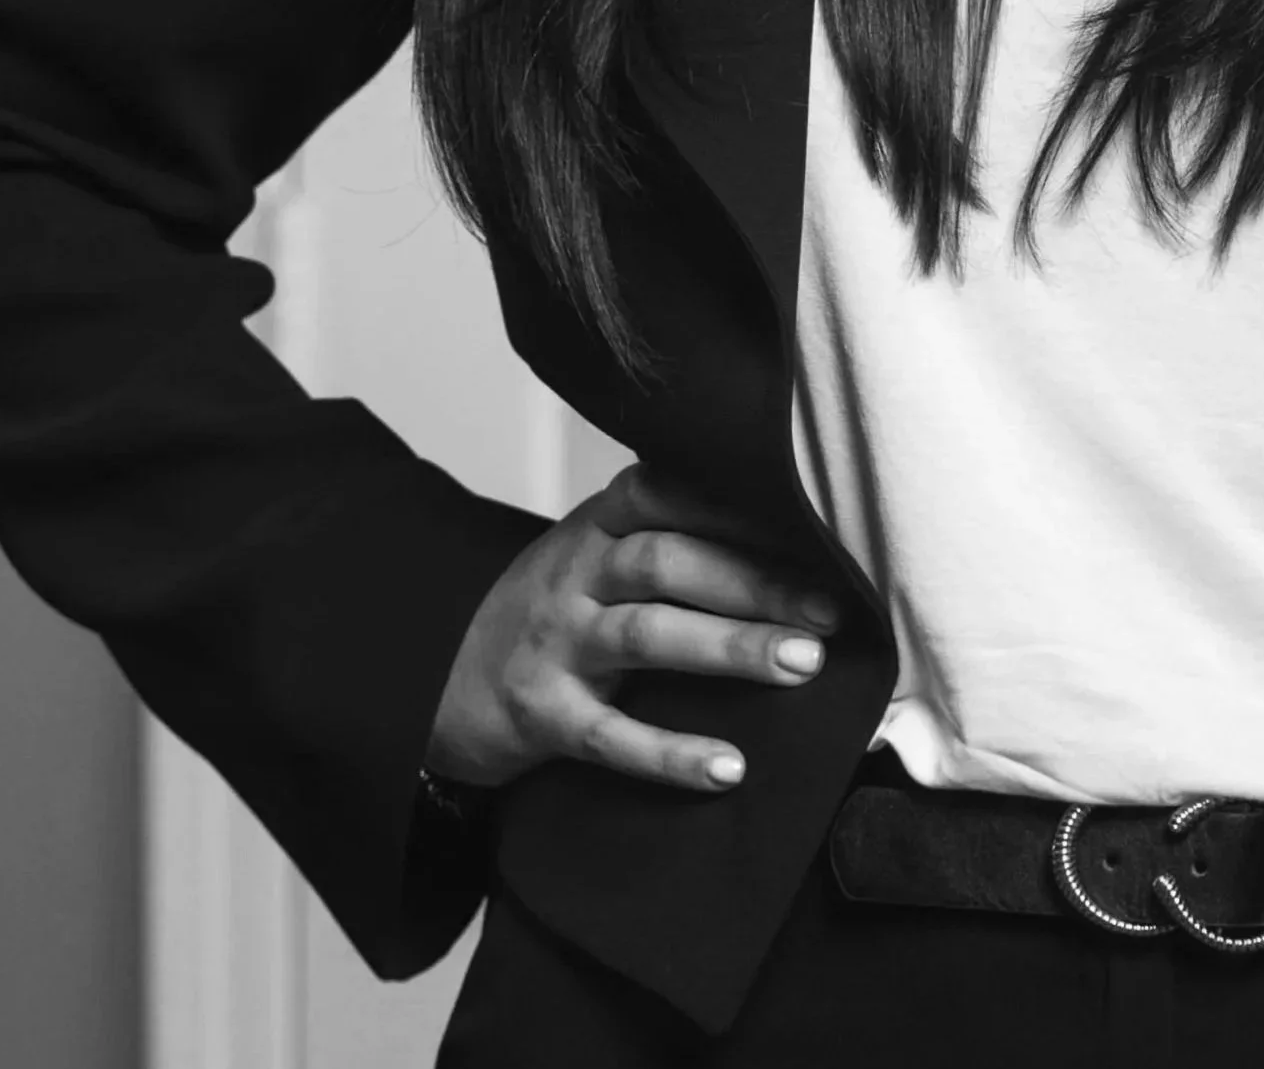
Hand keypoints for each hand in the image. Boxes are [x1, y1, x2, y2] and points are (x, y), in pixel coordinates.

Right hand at [421, 460, 846, 794]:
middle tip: (829, 611)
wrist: (434, 677)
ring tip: (801, 665)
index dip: (736, 506)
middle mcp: (575, 576)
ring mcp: (555, 645)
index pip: (666, 495)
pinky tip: (728, 767)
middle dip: (753, 583)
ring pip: (647, 635)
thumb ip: (663, 543)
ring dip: (730, 648)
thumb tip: (787, 552)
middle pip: (668, 562)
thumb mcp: (592, 558)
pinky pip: (610, 735)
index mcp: (596, 528)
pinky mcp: (541, 716)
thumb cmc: (548, 613)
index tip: (809, 522)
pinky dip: (671, 753)